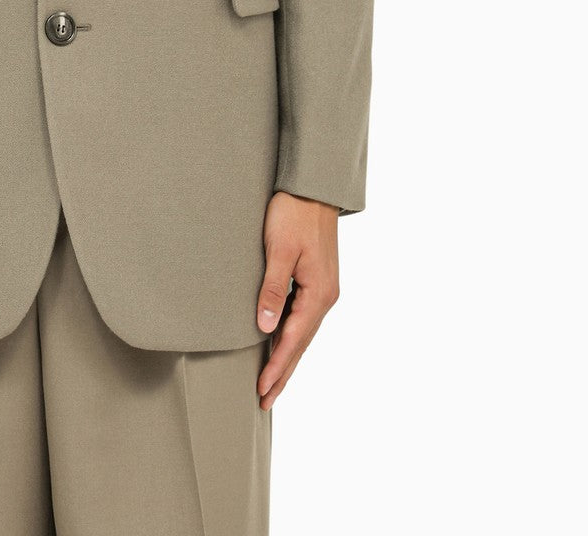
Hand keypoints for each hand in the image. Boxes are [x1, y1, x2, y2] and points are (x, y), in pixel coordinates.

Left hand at [255, 190, 339, 409]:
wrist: (313, 187)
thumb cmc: (293, 214)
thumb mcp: (279, 250)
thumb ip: (272, 290)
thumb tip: (265, 328)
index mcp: (318, 293)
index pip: (294, 341)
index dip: (277, 367)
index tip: (262, 390)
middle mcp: (325, 296)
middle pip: (301, 343)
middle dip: (283, 373)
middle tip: (265, 400)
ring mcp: (323, 288)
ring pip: (303, 332)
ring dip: (288, 357)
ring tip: (271, 381)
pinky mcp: (318, 279)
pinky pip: (304, 318)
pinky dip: (292, 337)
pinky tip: (281, 343)